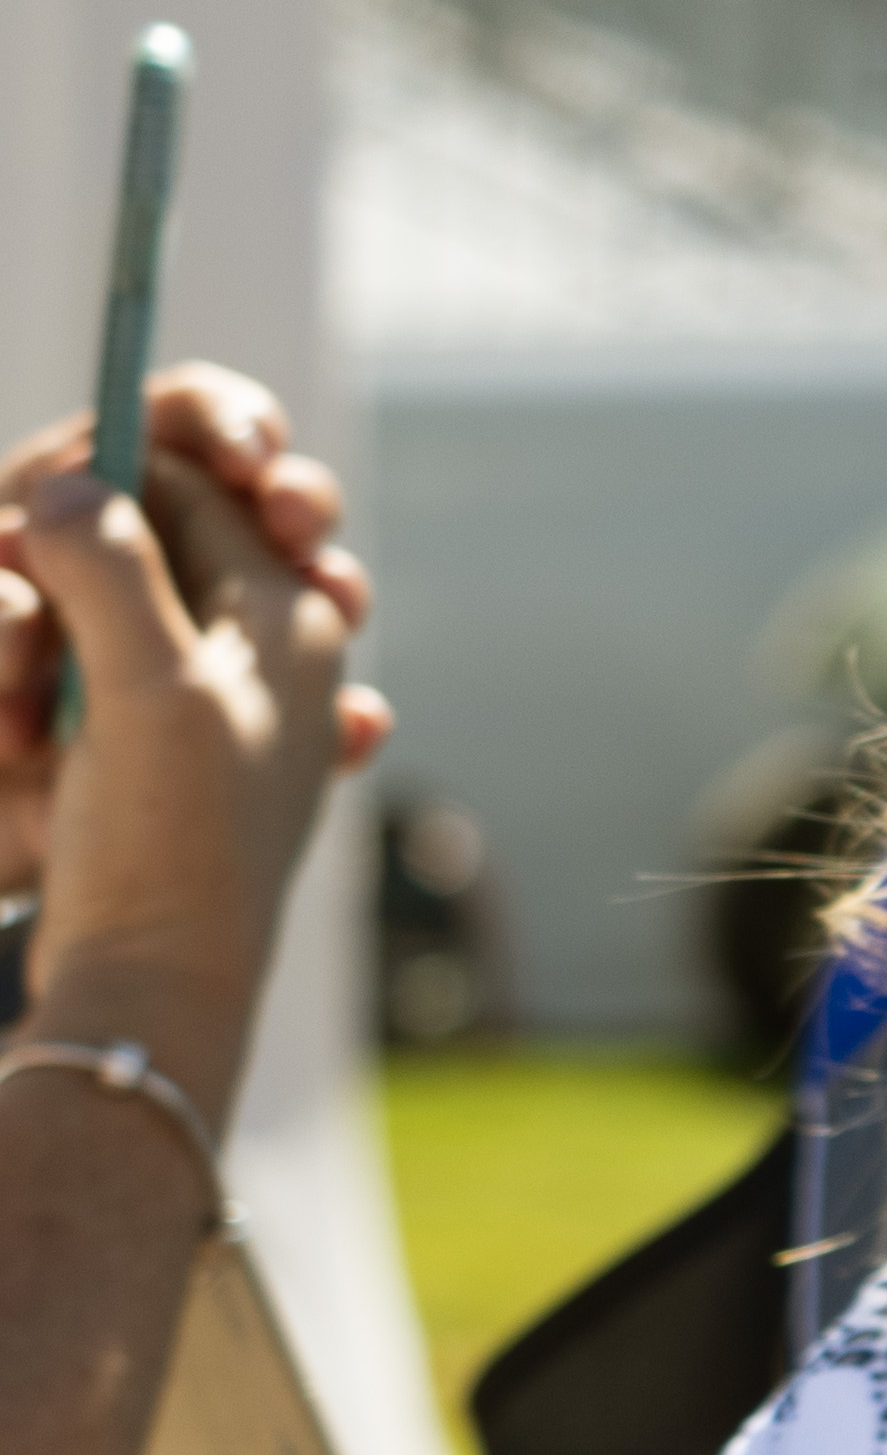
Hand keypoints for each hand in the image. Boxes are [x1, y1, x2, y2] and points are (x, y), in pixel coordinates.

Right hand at [3, 367, 383, 1107]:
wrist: (154, 984)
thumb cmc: (169, 841)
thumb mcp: (146, 691)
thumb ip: (111, 569)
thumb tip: (66, 482)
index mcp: (291, 616)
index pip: (199, 483)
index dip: (115, 470)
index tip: (48, 506)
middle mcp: (267, 646)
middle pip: (155, 534)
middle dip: (73, 561)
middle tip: (29, 627)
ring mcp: (208, 698)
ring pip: (102, 601)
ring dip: (43, 639)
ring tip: (23, 720)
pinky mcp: (151, 747)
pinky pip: (78, 667)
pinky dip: (41, 685)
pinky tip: (25, 740)